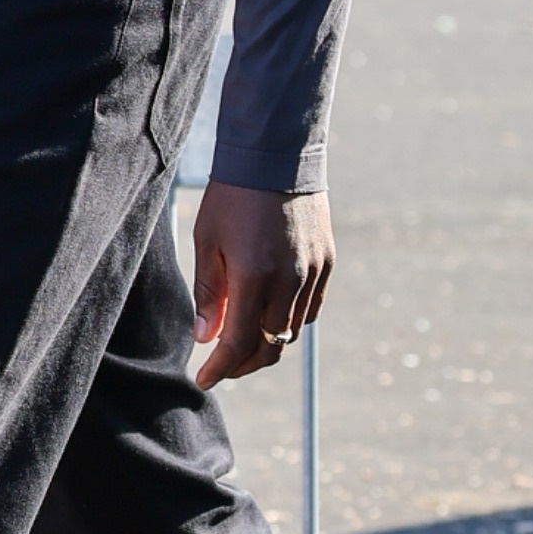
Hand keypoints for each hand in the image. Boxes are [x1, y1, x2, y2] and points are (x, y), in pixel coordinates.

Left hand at [191, 184, 332, 391]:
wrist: (277, 155)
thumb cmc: (232, 196)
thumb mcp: (208, 241)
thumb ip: (209, 292)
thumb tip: (206, 338)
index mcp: (254, 276)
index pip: (239, 343)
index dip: (221, 367)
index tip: (205, 378)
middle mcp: (289, 280)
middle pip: (271, 346)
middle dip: (244, 363)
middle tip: (223, 365)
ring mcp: (313, 272)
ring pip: (292, 331)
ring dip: (268, 343)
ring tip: (243, 339)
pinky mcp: (327, 262)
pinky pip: (311, 308)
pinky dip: (290, 321)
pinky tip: (271, 315)